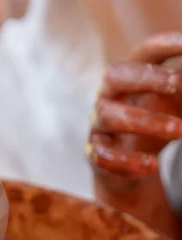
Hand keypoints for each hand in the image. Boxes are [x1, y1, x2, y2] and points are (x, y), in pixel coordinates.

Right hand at [88, 32, 181, 174]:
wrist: (134, 165)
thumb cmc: (159, 120)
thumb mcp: (178, 100)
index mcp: (131, 76)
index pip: (144, 53)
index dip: (164, 45)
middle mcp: (108, 96)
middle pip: (114, 76)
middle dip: (146, 77)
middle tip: (179, 83)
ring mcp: (98, 124)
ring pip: (111, 117)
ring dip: (147, 122)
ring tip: (180, 132)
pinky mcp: (95, 153)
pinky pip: (103, 155)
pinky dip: (127, 161)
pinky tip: (153, 164)